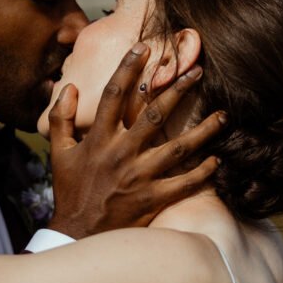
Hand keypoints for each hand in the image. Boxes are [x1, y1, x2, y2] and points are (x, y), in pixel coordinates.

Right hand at [47, 43, 225, 237]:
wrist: (76, 235)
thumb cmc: (70, 191)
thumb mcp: (58, 153)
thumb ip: (62, 118)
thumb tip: (70, 87)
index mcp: (98, 139)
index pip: (115, 95)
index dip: (128, 69)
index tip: (144, 48)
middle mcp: (120, 154)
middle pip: (154, 115)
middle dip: (177, 90)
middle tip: (198, 71)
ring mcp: (138, 177)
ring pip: (177, 149)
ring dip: (203, 131)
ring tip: (223, 116)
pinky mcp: (151, 199)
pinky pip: (182, 184)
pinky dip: (202, 173)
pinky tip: (217, 161)